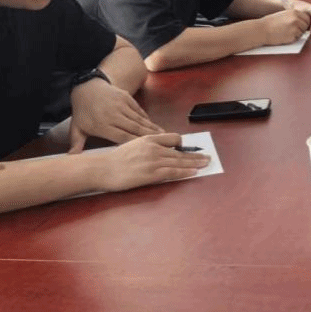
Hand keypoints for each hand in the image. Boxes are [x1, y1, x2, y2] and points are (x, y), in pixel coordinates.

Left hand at [69, 77, 163, 151]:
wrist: (87, 87)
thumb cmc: (82, 111)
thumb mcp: (76, 128)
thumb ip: (76, 144)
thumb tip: (71, 159)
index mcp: (102, 125)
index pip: (121, 137)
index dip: (134, 144)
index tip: (145, 151)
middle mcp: (113, 115)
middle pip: (134, 128)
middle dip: (149, 137)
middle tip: (162, 145)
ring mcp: (121, 105)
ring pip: (139, 119)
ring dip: (151, 128)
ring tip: (163, 136)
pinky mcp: (127, 98)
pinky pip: (139, 110)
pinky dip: (147, 118)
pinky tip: (154, 125)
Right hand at [95, 133, 209, 191]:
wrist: (103, 168)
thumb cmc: (115, 160)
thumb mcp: (133, 144)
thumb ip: (148, 146)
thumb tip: (160, 151)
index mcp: (149, 139)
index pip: (173, 138)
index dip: (182, 145)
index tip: (189, 149)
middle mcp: (154, 148)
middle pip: (179, 151)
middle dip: (195, 155)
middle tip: (207, 157)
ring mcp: (153, 160)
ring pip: (179, 161)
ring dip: (194, 163)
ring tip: (205, 164)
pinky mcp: (151, 173)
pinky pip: (172, 172)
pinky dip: (185, 172)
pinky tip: (193, 172)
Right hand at [258, 8, 310, 44]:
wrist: (261, 29)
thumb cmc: (270, 23)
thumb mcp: (283, 15)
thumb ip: (293, 17)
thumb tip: (302, 22)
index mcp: (294, 12)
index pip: (306, 18)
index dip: (304, 22)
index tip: (300, 25)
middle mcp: (296, 19)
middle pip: (306, 25)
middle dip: (302, 29)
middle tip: (293, 31)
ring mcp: (295, 27)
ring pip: (302, 32)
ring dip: (297, 34)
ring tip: (286, 33)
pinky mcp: (293, 35)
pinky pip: (297, 39)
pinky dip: (293, 39)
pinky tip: (284, 37)